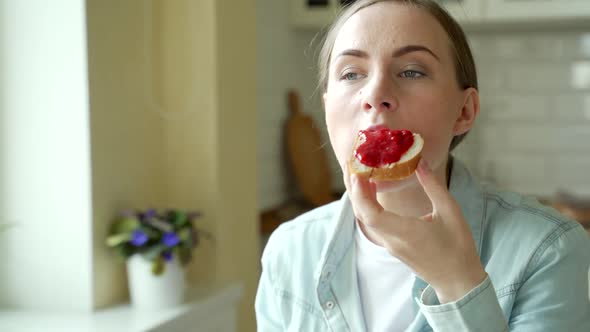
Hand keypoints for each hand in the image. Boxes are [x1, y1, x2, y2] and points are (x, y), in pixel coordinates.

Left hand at [345, 159, 486, 302]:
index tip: (358, 173)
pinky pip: (373, 224)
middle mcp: (392, 240)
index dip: (360, 193)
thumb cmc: (458, 247)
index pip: (371, 214)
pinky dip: (368, 206)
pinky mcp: (393, 246)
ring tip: (359, 173)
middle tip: (351, 165)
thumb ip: (433, 186)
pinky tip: (371, 191)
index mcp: (405, 232)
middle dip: (353, 189)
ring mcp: (390, 245)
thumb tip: (420, 162)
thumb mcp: (450, 211)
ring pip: (366, 219)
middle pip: (362, 214)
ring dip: (359, 197)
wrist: (458, 281)